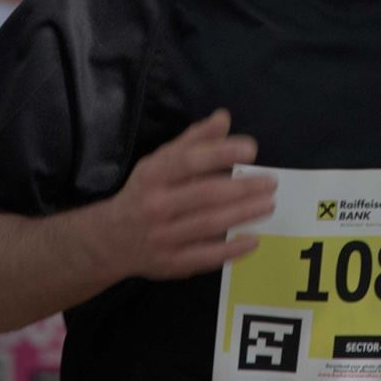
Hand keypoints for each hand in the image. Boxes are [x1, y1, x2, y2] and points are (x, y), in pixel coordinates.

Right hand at [94, 109, 275, 280]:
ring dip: (243, 214)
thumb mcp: (159, 162)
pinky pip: (206, 257)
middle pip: (205, 194)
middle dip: (243, 187)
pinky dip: (231, 250)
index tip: (251, 149)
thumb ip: (193, 141)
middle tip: (271, 181)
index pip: (189, 161)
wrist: (110, 241)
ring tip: (269, 204)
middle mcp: (156, 206)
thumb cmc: (144, 193)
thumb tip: (224, 118)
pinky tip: (254, 240)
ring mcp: (163, 237)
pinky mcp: (171, 263)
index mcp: (153, 176)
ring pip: (209, 224)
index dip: (221, 153)